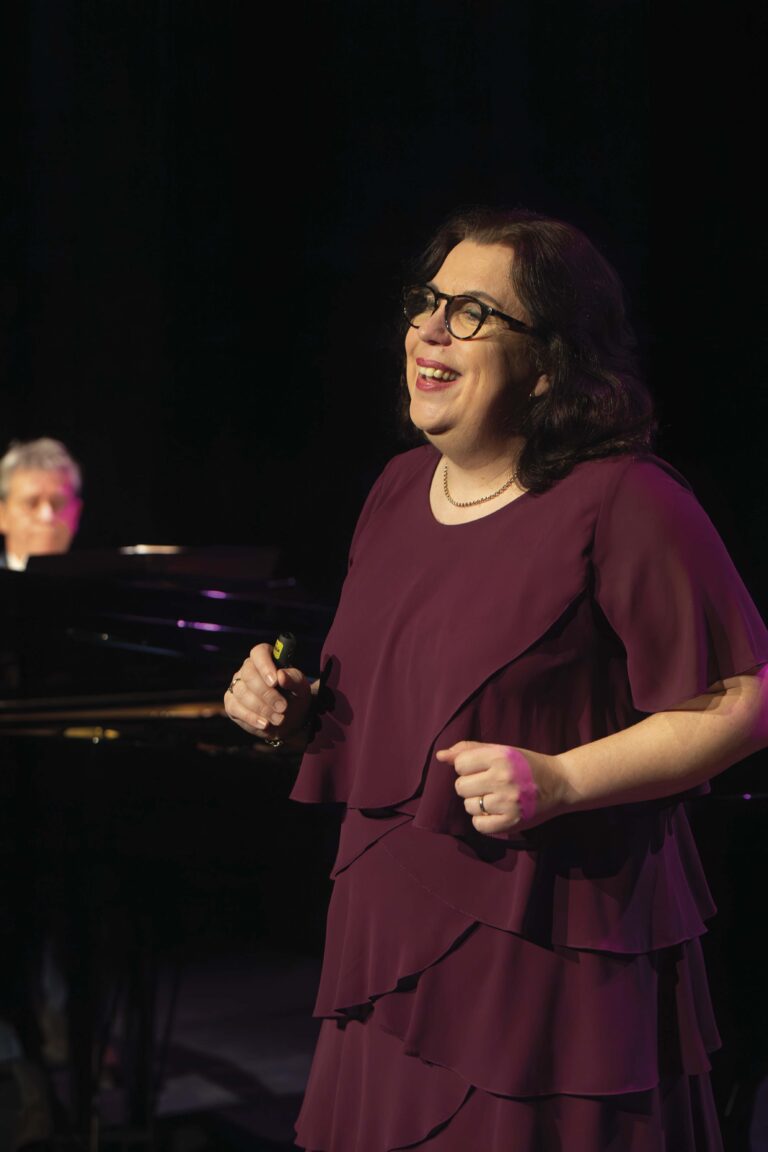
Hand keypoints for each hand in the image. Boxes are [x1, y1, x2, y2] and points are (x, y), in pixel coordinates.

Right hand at [224, 642, 312, 742]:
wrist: (289, 719)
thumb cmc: (294, 697)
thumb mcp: (300, 688)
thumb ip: (293, 680)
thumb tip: (281, 675)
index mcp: (266, 658)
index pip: (259, 653)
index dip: (265, 666)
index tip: (275, 681)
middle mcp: (248, 668)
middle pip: (249, 675)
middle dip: (267, 694)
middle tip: (282, 707)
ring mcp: (237, 685)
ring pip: (242, 692)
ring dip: (262, 708)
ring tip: (278, 718)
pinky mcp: (231, 702)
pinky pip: (235, 707)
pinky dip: (251, 717)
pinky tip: (264, 723)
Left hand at [436, 741, 570, 833]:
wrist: (560, 783)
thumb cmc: (526, 764)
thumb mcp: (501, 750)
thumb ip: (469, 750)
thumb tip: (440, 756)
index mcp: (499, 757)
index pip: (460, 764)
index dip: (467, 767)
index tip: (482, 769)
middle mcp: (503, 779)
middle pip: (460, 787)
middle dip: (470, 786)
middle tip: (488, 784)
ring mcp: (507, 802)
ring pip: (469, 806)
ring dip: (477, 803)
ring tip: (495, 798)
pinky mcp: (511, 822)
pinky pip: (478, 825)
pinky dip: (483, 820)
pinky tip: (495, 812)